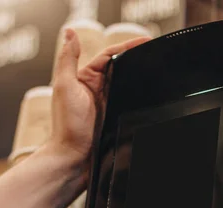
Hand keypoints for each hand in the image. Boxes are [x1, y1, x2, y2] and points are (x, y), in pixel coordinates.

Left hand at [50, 29, 150, 169]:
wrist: (74, 159)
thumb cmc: (66, 127)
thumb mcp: (65, 87)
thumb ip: (68, 59)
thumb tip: (69, 33)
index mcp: (85, 78)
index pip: (109, 55)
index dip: (127, 46)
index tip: (146, 41)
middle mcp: (96, 90)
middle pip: (120, 68)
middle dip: (137, 59)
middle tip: (156, 53)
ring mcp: (106, 105)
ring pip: (126, 85)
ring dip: (139, 78)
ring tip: (157, 70)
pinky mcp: (113, 119)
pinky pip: (128, 103)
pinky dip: (137, 98)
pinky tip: (148, 96)